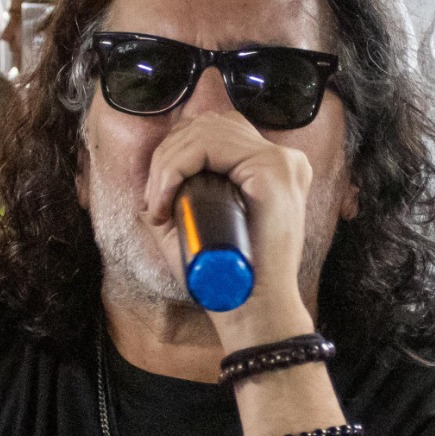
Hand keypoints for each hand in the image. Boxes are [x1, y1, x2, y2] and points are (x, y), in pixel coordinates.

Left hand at [140, 109, 315, 347]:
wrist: (254, 311)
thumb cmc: (227, 276)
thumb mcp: (199, 229)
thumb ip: (183, 201)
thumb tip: (151, 186)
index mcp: (272, 169)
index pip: (218, 130)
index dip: (179, 151)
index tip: (159, 196)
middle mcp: (283, 159)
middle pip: (210, 124)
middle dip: (168, 155)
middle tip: (154, 201)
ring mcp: (282, 161)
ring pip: (206, 131)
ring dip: (167, 163)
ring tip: (158, 202)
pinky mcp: (273, 170)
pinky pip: (210, 146)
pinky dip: (176, 167)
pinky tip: (165, 196)